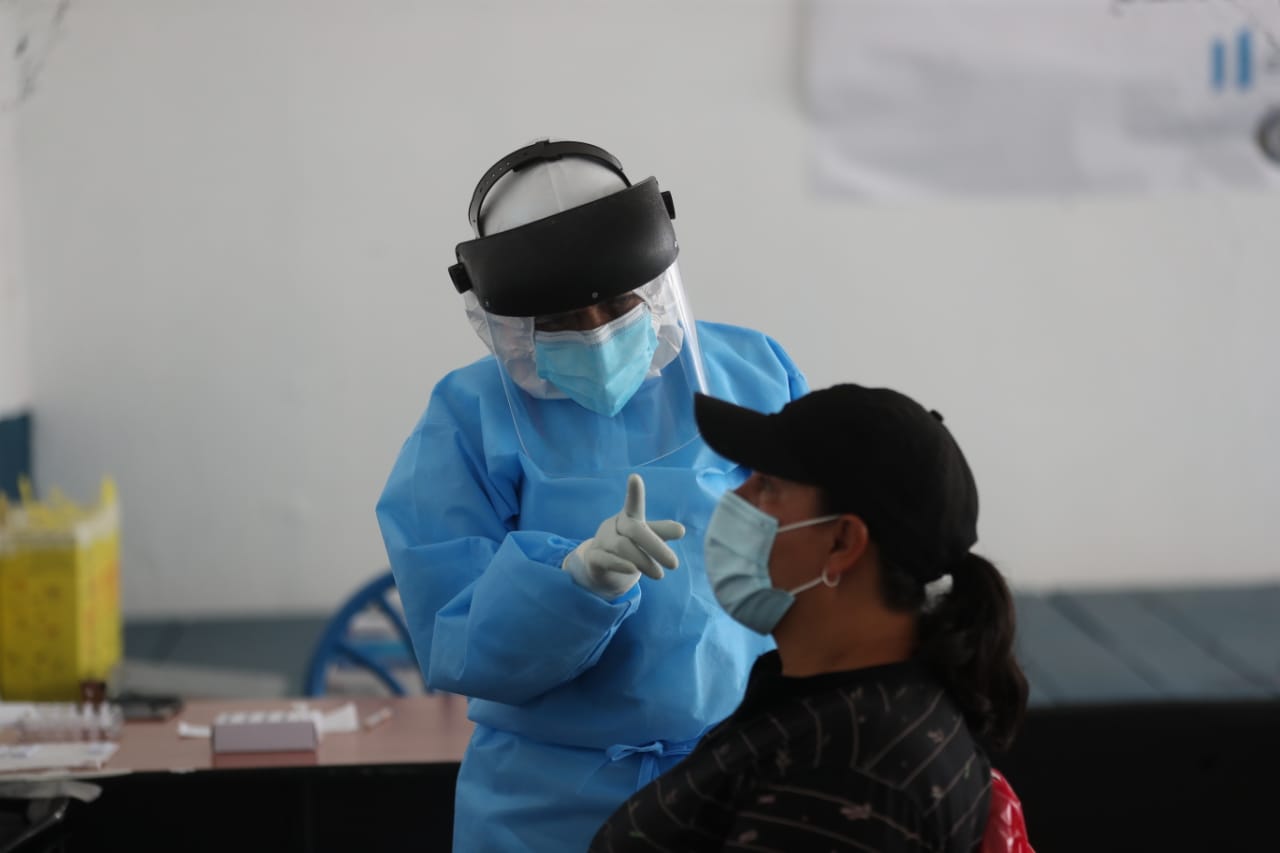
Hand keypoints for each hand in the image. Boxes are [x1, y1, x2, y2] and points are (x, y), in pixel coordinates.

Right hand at [563, 474, 685, 598]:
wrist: (600, 568)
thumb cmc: (630, 548)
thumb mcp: (647, 540)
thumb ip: (662, 533)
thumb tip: (681, 530)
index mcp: (628, 518)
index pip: (633, 504)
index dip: (634, 492)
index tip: (634, 477)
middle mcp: (614, 526)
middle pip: (634, 530)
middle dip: (655, 546)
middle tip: (674, 564)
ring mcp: (602, 541)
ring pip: (622, 546)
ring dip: (643, 561)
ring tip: (659, 575)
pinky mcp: (593, 559)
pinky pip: (605, 559)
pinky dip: (620, 564)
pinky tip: (633, 570)